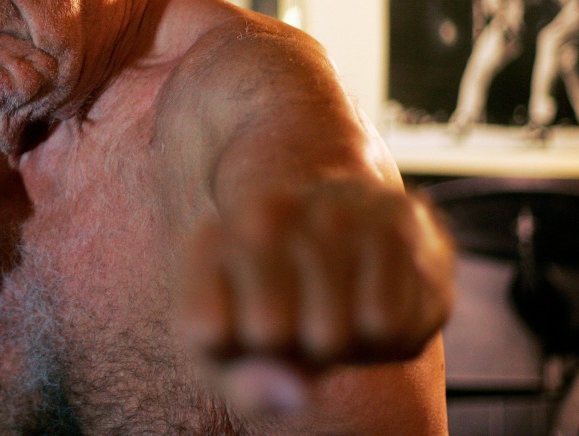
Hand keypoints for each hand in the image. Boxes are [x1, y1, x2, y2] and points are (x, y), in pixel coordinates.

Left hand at [178, 181, 453, 411]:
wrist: (334, 242)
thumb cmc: (274, 311)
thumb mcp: (235, 355)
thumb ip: (245, 386)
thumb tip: (294, 394)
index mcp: (211, 241)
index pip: (208, 331)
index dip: (231, 351)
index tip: (235, 329)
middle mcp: (265, 213)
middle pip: (270, 334)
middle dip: (288, 351)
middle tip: (296, 323)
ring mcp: (331, 209)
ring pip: (331, 335)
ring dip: (340, 347)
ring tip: (334, 311)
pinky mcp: (396, 216)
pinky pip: (387, 326)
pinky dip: (386, 337)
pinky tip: (372, 298)